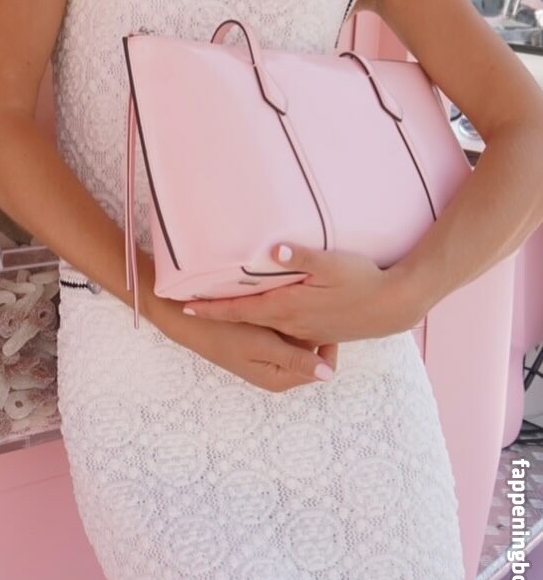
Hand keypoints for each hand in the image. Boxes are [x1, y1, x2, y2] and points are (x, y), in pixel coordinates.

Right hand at [157, 297, 338, 392]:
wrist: (191, 322)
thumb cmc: (226, 334)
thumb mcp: (263, 346)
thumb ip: (295, 359)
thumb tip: (329, 375)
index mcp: (281, 379)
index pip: (321, 366)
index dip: (327, 343)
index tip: (324, 318)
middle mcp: (278, 374)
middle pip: (310, 355)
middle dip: (313, 333)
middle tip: (313, 308)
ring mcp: (268, 360)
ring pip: (297, 343)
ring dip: (299, 327)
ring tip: (299, 305)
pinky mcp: (260, 347)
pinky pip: (283, 337)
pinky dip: (285, 324)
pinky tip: (282, 306)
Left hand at [181, 242, 421, 342]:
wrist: (394, 306)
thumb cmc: (363, 280)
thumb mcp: (331, 263)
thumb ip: (300, 256)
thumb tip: (271, 250)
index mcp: (287, 306)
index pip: (240, 309)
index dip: (212, 308)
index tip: (185, 306)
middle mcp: (291, 322)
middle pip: (246, 319)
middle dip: (219, 313)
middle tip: (192, 308)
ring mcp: (305, 329)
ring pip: (264, 326)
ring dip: (241, 319)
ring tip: (220, 309)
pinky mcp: (319, 329)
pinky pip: (284, 328)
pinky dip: (266, 322)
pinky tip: (264, 315)